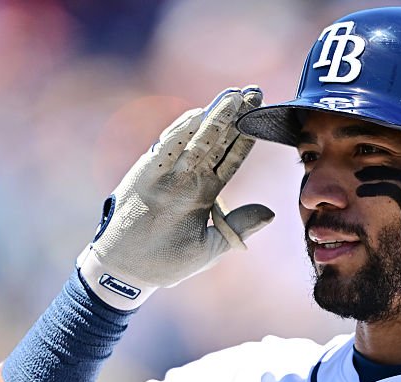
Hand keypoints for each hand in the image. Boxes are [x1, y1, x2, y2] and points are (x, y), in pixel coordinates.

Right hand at [77, 86, 272, 308]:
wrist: (130, 272)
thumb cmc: (168, 262)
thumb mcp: (211, 246)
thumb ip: (239, 226)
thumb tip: (270, 212)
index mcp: (205, 191)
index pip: (231, 157)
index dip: (246, 137)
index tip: (264, 115)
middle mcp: (189, 177)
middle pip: (218, 140)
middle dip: (236, 116)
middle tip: (255, 91)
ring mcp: (168, 174)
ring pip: (196, 139)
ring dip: (214, 117)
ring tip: (235, 95)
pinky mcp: (146, 176)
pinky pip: (165, 150)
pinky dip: (180, 133)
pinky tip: (198, 115)